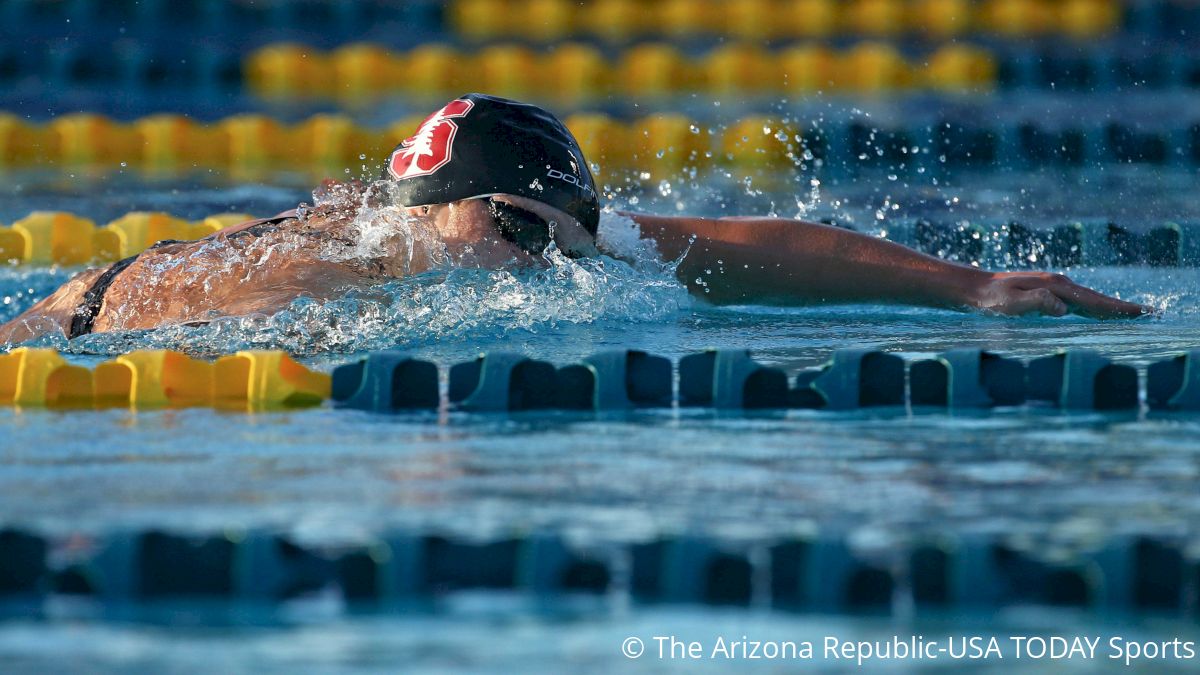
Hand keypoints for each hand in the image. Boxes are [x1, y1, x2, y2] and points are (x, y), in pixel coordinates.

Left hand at [973, 271, 1155, 318]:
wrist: (976, 288)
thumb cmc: (992, 300)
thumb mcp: (1012, 304)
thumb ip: (1037, 303)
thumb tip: (1062, 308)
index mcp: (1055, 287)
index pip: (1093, 301)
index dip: (1116, 309)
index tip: (1138, 313)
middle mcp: (1059, 284)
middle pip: (1096, 298)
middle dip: (1121, 307)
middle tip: (1147, 313)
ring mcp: (1054, 287)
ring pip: (1089, 299)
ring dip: (1110, 307)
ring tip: (1130, 314)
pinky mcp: (1048, 292)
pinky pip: (1077, 301)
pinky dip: (1093, 306)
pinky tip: (1098, 312)